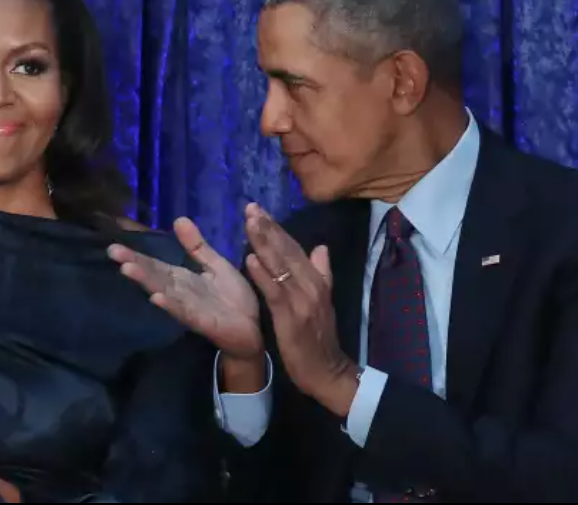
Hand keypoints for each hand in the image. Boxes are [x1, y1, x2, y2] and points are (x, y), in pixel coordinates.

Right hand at [107, 217, 261, 359]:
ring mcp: (188, 307)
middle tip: (112, 251)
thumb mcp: (216, 264)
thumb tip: (179, 219)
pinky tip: (156, 297)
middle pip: (153, 275)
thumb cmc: (234, 298)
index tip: (114, 245)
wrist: (254, 328)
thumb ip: (197, 246)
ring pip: (163, 291)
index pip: (154, 264)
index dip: (136, 254)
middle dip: (133, 263)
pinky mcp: (201, 321)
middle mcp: (179, 292)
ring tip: (127, 269)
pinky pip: (183, 311)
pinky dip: (170, 305)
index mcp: (182, 278)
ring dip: (146, 281)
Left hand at [244, 203, 358, 415]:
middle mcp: (311, 285)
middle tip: (250, 207)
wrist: (328, 371)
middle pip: (287, 251)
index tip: (259, 210)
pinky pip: (275, 292)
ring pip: (280, 266)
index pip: (294, 248)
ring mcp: (302, 301)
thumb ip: (322, 273)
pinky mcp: (291, 318)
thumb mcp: (323, 302)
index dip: (276, 228)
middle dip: (268, 228)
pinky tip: (250, 260)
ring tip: (249, 223)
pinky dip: (263, 275)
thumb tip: (321, 247)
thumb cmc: (319, 338)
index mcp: (316, 280)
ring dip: (264, 243)